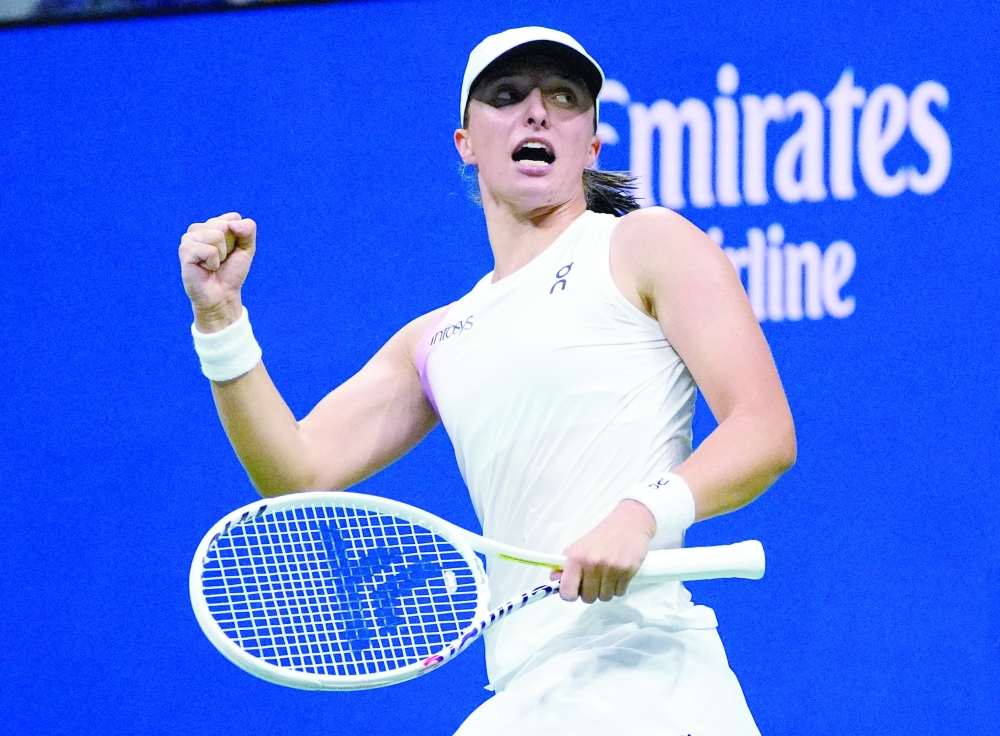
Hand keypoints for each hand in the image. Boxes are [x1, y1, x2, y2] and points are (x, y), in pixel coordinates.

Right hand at [178, 212, 256, 331]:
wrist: (222, 295)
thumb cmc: (231, 272)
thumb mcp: (247, 249)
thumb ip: (248, 231)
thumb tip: (233, 223)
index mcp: (212, 224)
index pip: (234, 218)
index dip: (239, 238)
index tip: (232, 251)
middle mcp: (198, 228)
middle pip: (225, 226)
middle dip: (230, 246)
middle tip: (222, 259)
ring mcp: (189, 238)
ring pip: (217, 236)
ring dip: (221, 255)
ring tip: (213, 264)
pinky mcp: (185, 250)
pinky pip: (209, 250)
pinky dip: (213, 263)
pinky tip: (205, 268)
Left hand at [552, 500, 655, 602]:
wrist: (628, 524)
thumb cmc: (600, 537)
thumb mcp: (578, 548)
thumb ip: (566, 566)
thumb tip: (555, 583)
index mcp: (575, 558)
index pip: (567, 592)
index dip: (570, 594)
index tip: (575, 589)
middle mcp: (591, 564)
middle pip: (588, 598)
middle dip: (591, 592)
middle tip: (595, 579)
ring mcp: (610, 568)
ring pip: (605, 597)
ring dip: (606, 590)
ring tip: (607, 575)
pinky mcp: (627, 571)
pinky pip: (619, 593)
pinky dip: (618, 587)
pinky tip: (618, 574)